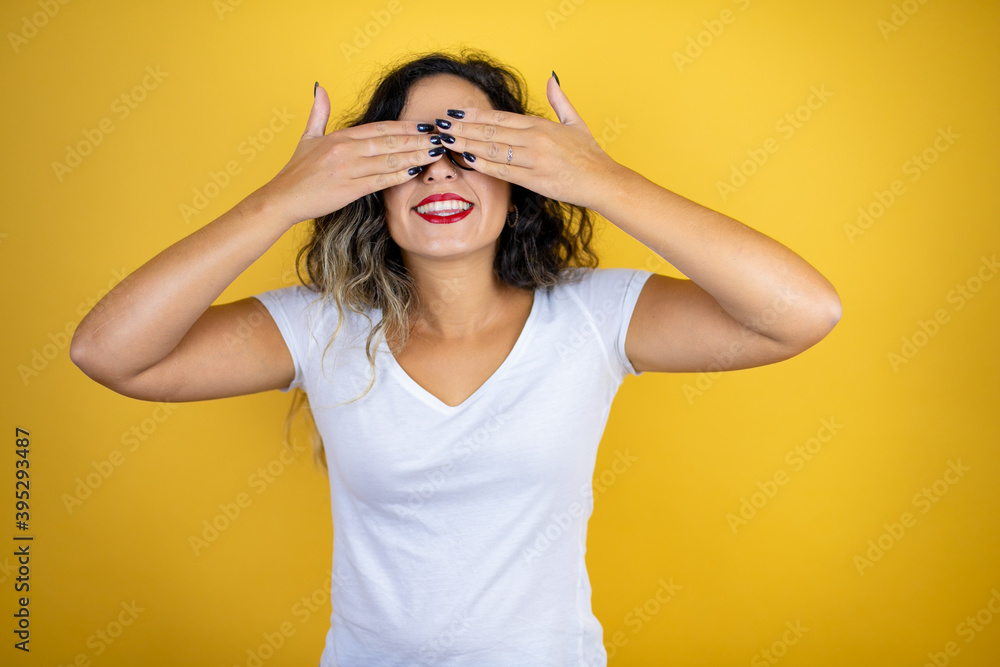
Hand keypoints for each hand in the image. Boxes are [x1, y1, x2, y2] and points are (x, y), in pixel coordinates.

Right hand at [257, 84, 445, 225]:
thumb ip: (319, 112)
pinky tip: (415, 171)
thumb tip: (319, 86)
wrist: (282, 198)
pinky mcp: (348, 190)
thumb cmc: (296, 171)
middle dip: (417, 139)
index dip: (405, 126)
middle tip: (439, 137)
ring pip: (389, 160)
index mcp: (339, 136)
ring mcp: (347, 169)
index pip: (380, 127)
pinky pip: (380, 180)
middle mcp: (345, 150)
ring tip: (434, 153)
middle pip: (389, 141)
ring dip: (414, 155)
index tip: (425, 125)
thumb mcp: (307, 137)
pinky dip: (398, 175)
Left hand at [438, 75, 622, 209]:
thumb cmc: (589, 154)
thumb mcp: (575, 122)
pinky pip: (502, 171)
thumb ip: (560, 99)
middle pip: (491, 132)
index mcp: (540, 125)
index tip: (457, 113)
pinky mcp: (534, 180)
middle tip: (441, 125)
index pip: (501, 118)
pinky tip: (466, 159)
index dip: (476, 115)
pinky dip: (483, 165)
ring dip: (467, 144)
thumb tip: (551, 77)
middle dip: (463, 128)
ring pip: (492, 150)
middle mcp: (534, 140)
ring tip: (446, 139)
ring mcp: (533, 160)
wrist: (602, 181)